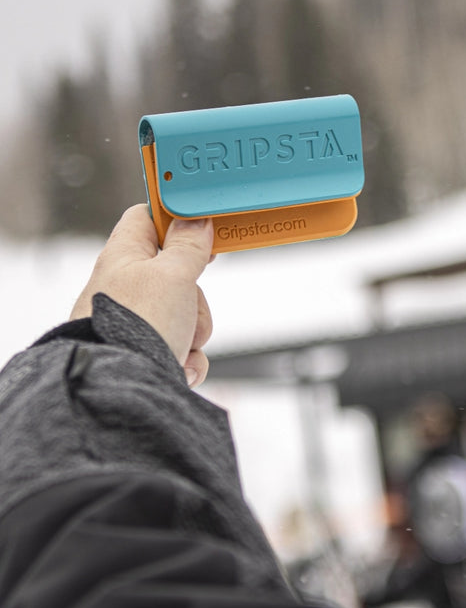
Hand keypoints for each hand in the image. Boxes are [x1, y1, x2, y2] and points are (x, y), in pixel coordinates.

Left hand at [70, 205, 213, 387]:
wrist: (119, 389)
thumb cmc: (137, 325)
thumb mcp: (173, 274)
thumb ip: (188, 246)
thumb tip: (196, 220)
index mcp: (124, 256)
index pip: (145, 218)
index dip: (175, 220)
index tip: (203, 230)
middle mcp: (126, 288)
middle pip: (177, 275)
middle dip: (195, 297)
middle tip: (187, 307)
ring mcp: (135, 323)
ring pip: (184, 315)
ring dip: (194, 332)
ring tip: (178, 344)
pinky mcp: (144, 354)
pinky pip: (181, 348)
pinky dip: (186, 359)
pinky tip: (177, 368)